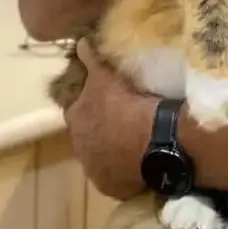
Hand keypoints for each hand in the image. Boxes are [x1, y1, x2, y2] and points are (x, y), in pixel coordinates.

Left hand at [64, 39, 155, 199]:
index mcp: (76, 120)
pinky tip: (137, 155)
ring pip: (100, 154)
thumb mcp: (108, 78)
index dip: (85, 100)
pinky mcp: (113, 186)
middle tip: (118, 113)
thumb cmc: (127, 106)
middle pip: (85, 132)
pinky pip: (116, 172)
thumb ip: (92, 60)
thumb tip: (80, 42)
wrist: (153, 144)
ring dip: (110, 146)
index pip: (73, 107)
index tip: (99, 94)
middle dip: (97, 124)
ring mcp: (95, 169)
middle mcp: (80, 147)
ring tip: (131, 134)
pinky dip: (123, 164)